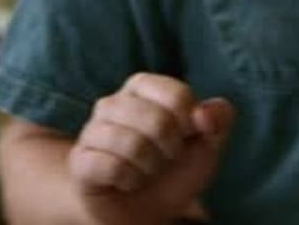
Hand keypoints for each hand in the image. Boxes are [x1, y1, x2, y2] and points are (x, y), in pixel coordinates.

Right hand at [67, 72, 235, 222]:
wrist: (143, 211)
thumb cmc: (173, 169)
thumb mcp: (207, 143)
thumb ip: (218, 118)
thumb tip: (204, 115)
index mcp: (143, 87)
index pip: (176, 94)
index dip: (190, 123)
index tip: (187, 137)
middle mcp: (112, 103)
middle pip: (156, 120)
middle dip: (171, 149)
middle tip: (165, 159)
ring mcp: (91, 131)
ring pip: (131, 143)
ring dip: (150, 167)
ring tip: (146, 171)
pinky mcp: (80, 161)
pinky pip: (110, 166)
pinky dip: (129, 180)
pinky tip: (128, 182)